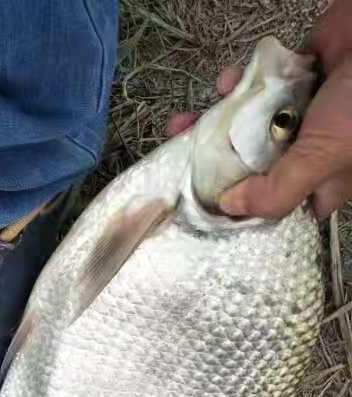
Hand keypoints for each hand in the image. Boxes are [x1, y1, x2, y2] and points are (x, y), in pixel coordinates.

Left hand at [167, 0, 351, 219]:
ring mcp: (297, 115)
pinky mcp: (290, 80)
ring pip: (247, 127)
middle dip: (215, 163)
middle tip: (182, 161)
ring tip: (186, 123)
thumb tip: (231, 208)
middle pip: (252, 167)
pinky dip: (237, 83)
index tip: (207, 205)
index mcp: (322, 181)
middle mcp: (308, 151)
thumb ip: (278, 190)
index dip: (243, 209)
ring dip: (216, 121)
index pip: (275, 206)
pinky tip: (227, 82)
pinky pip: (253, 87)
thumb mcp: (323, 157)